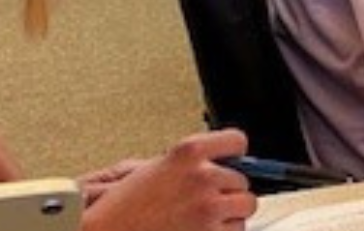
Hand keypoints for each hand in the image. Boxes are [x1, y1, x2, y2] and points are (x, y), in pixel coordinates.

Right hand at [80, 129, 255, 230]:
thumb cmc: (118, 208)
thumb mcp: (151, 169)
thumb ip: (187, 164)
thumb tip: (218, 165)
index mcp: (188, 152)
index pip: (236, 141)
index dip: (234, 155)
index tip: (232, 162)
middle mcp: (202, 177)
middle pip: (242, 181)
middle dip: (227, 193)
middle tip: (205, 202)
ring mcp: (207, 208)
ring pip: (244, 209)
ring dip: (229, 216)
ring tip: (202, 221)